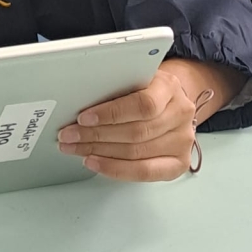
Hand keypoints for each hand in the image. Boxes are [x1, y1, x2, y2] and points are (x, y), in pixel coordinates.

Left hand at [57, 66, 198, 182]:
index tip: (83, 118)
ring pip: (136, 153)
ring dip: (99, 152)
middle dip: (96, 135)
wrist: (168, 104)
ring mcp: (182, 141)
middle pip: (136, 132)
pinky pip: (145, 172)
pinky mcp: (179, 163)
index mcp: (169, 87)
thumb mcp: (133, 79)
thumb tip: (78, 100)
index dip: (110, 114)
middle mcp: (180, 114)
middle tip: (68, 135)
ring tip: (75, 148)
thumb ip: (115, 87)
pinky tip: (95, 163)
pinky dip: (115, 169)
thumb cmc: (145, 91)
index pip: (143, 104)